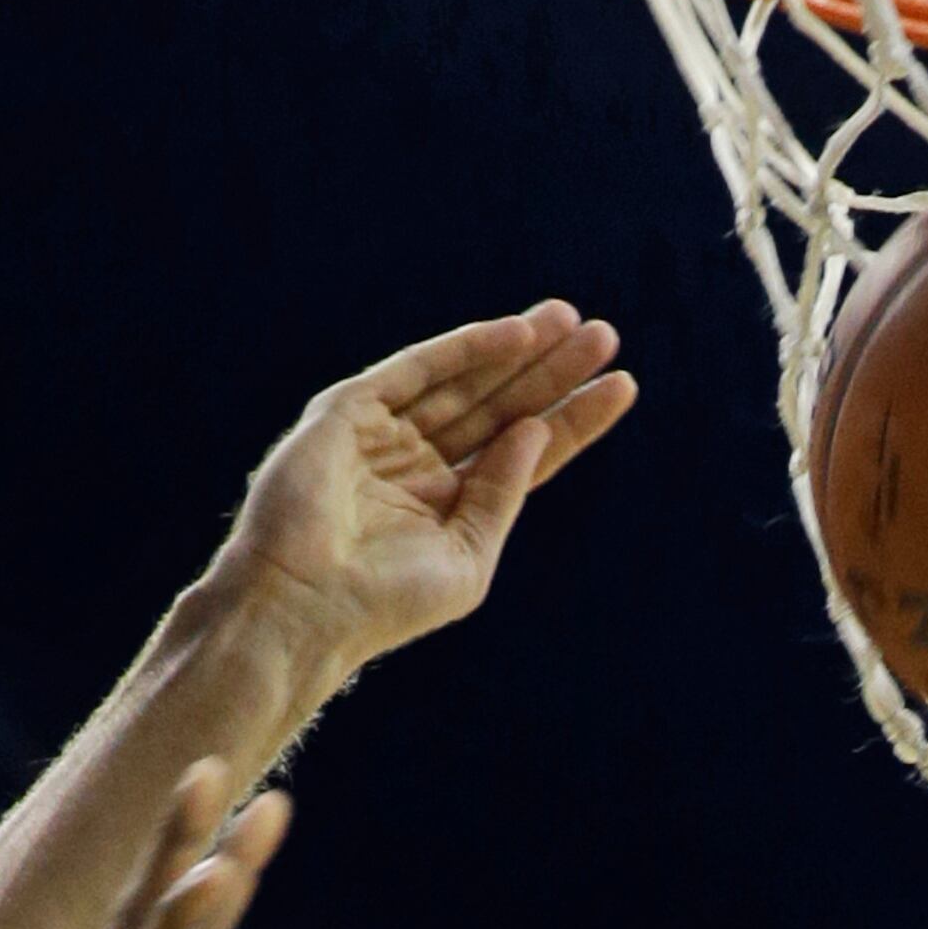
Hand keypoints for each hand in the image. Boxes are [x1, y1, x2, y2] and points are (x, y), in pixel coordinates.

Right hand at [211, 304, 635, 689]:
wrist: (305, 605)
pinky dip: (465, 348)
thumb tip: (536, 429)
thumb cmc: (385, 601)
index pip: (524, 452)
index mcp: (448, 507)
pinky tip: (516, 334)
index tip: (622, 386)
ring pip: (466, 381)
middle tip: (608, 336)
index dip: (572, 419)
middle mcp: (418, 465)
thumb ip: (503, 492)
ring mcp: (383, 435)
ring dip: (520, 350)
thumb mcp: (468, 555)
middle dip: (552, 372)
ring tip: (576, 323)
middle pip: (501, 407)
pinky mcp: (349, 412)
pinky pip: (417, 369)